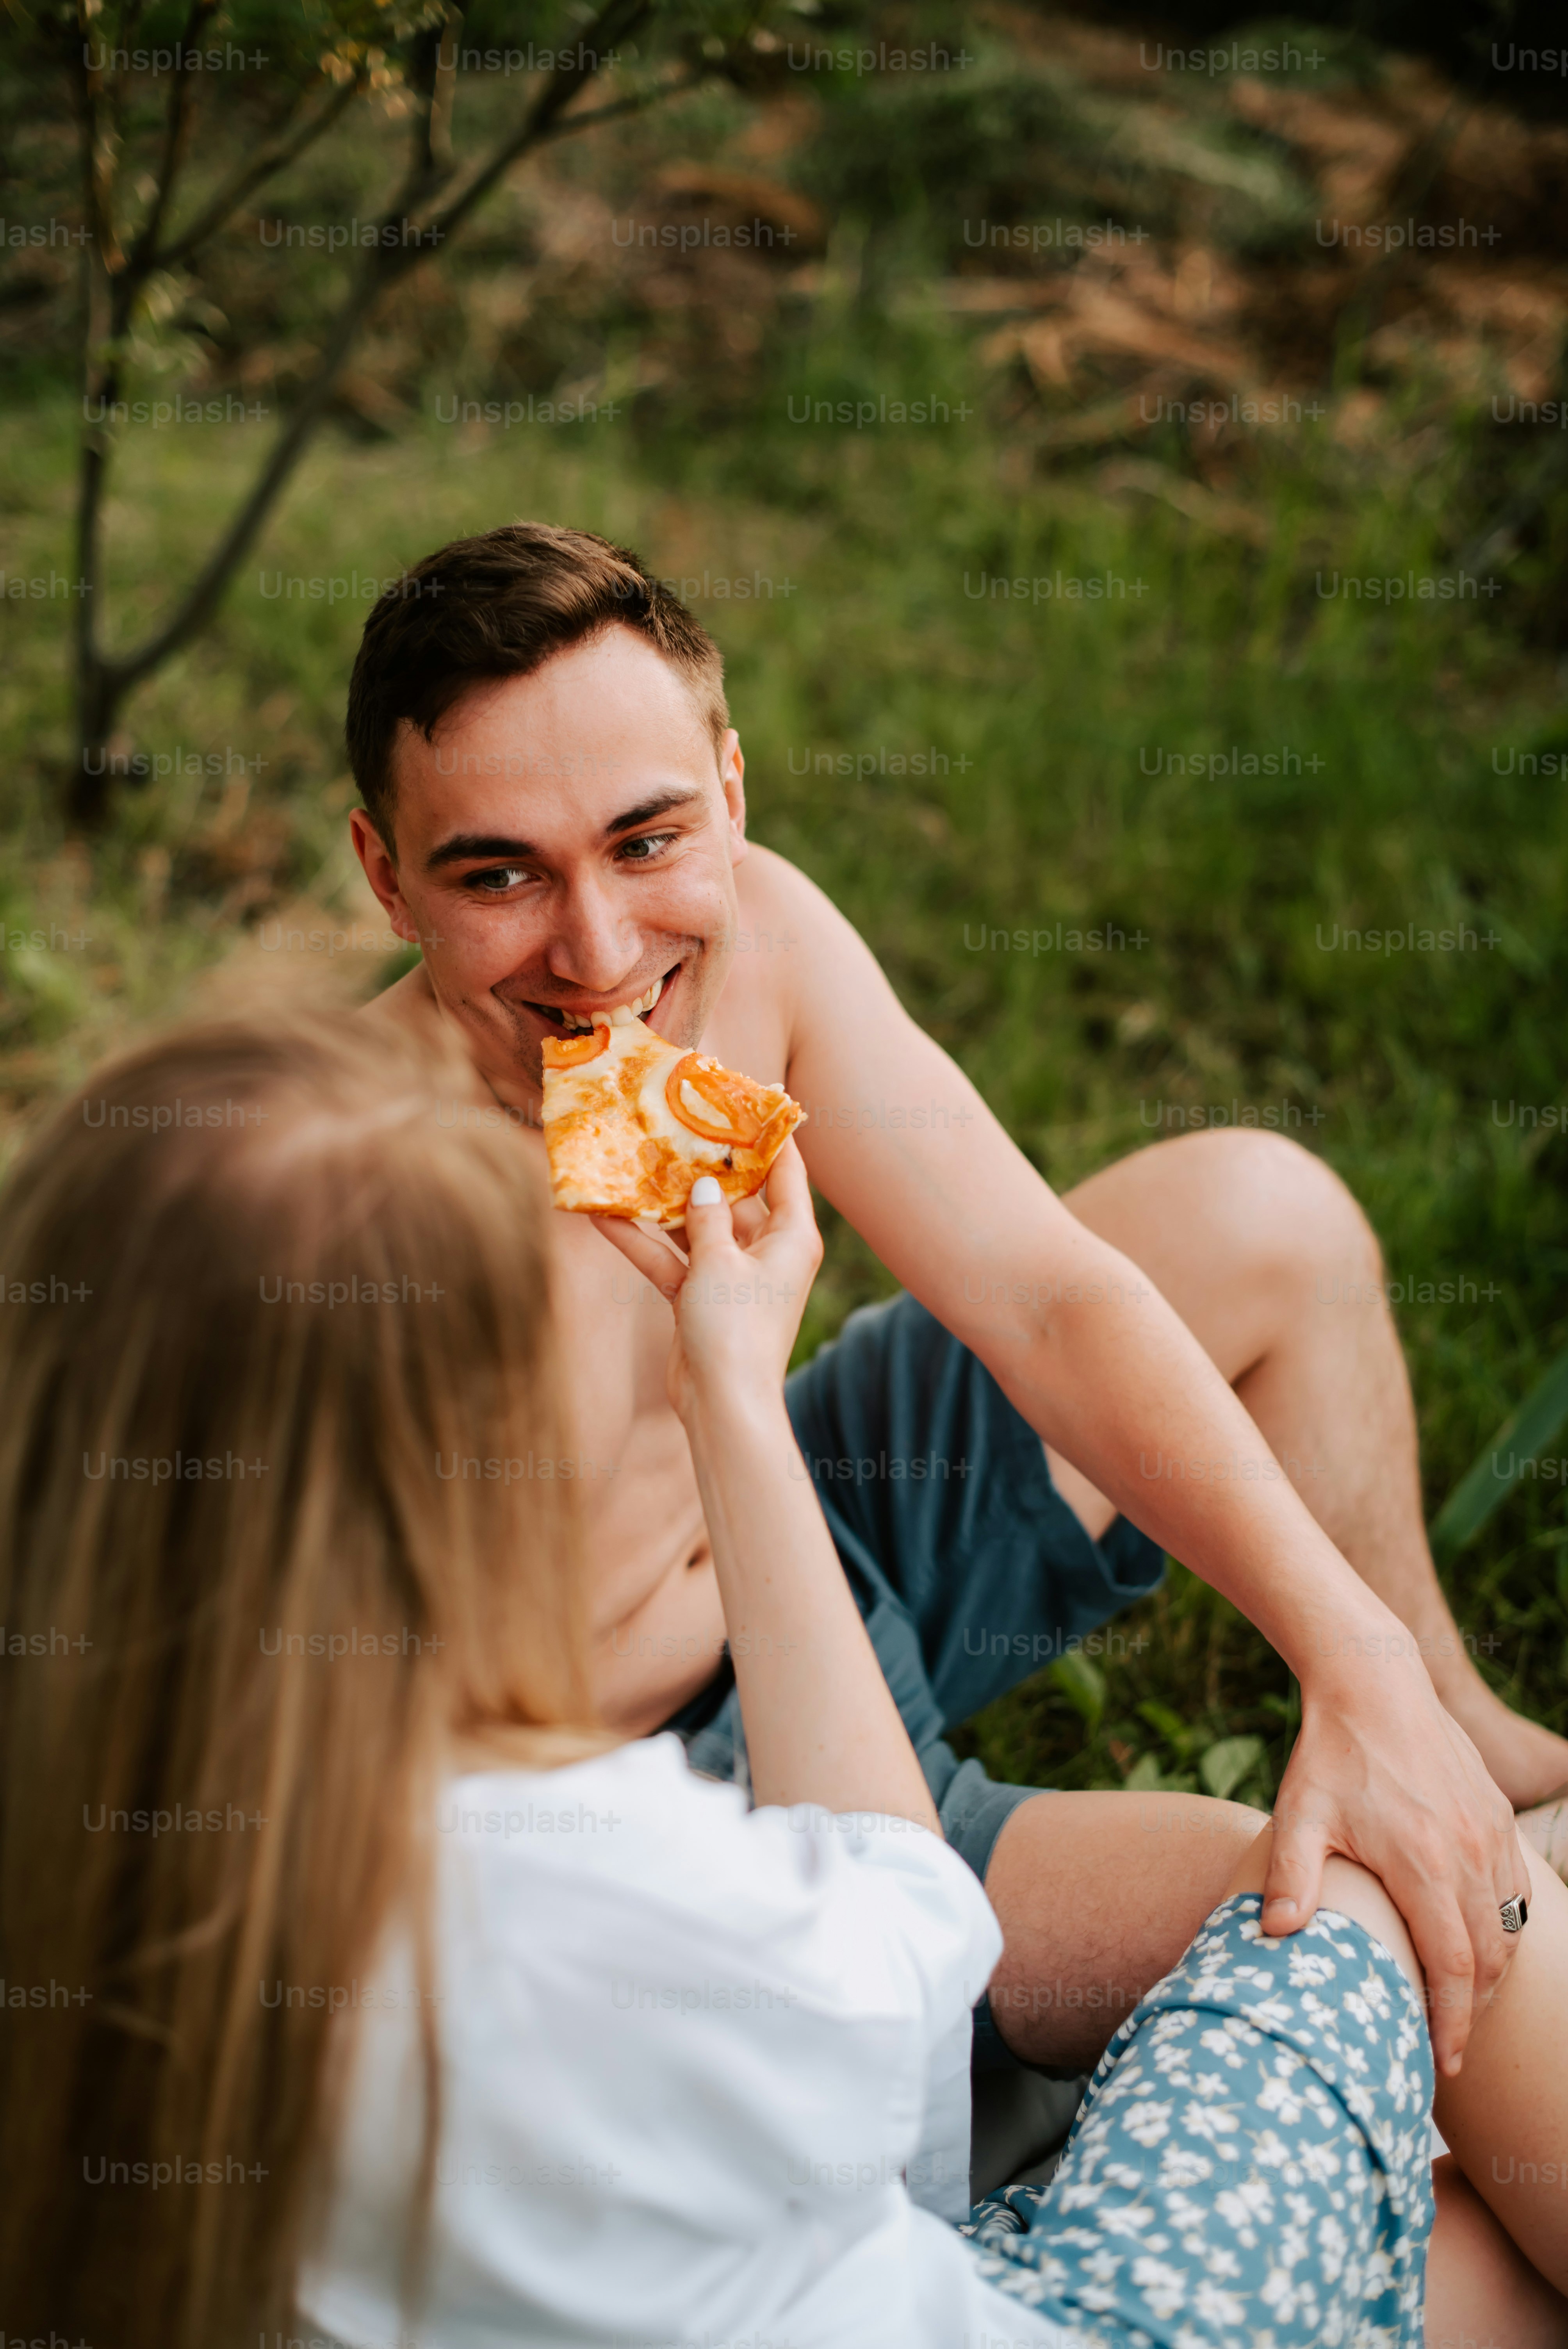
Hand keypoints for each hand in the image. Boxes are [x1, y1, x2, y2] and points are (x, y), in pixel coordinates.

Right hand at [589, 1141, 823, 1422]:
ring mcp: (733, 1274)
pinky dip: (643, 1242)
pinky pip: (672, 1259)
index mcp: (792, 1235)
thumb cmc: (735, 1328)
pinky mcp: (700, 1297)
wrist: (721, 1404)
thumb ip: (708, 1216)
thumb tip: (704, 1184)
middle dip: (702, 1163)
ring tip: (629, 1159)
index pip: (786, 1169)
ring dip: (662, 1202)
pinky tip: (603, 1215)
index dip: (766, 1131)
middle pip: (736, 1194)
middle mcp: (767, 1250)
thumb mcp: (719, 1261)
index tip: (743, 1095)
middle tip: (672, 1121)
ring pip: (697, 1225)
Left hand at [1264, 1639, 1521, 2074]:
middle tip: (1447, 2045)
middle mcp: (1470, 1852)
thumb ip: (1289, 1877)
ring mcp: (1490, 1833)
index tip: (1441, 2062)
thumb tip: (1273, 1934)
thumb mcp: (1298, 1815)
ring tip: (1459, 2001)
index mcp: (1424, 1862)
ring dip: (1489, 1970)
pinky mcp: (1497, 1815)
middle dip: (1470, 2009)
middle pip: (1487, 1956)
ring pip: (1507, 1925)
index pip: (1452, 1966)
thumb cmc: (1331, 1754)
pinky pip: (1515, 1889)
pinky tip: (1477, 1942)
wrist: (1374, 1684)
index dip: (1451, 2021)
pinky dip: (1502, 1926)